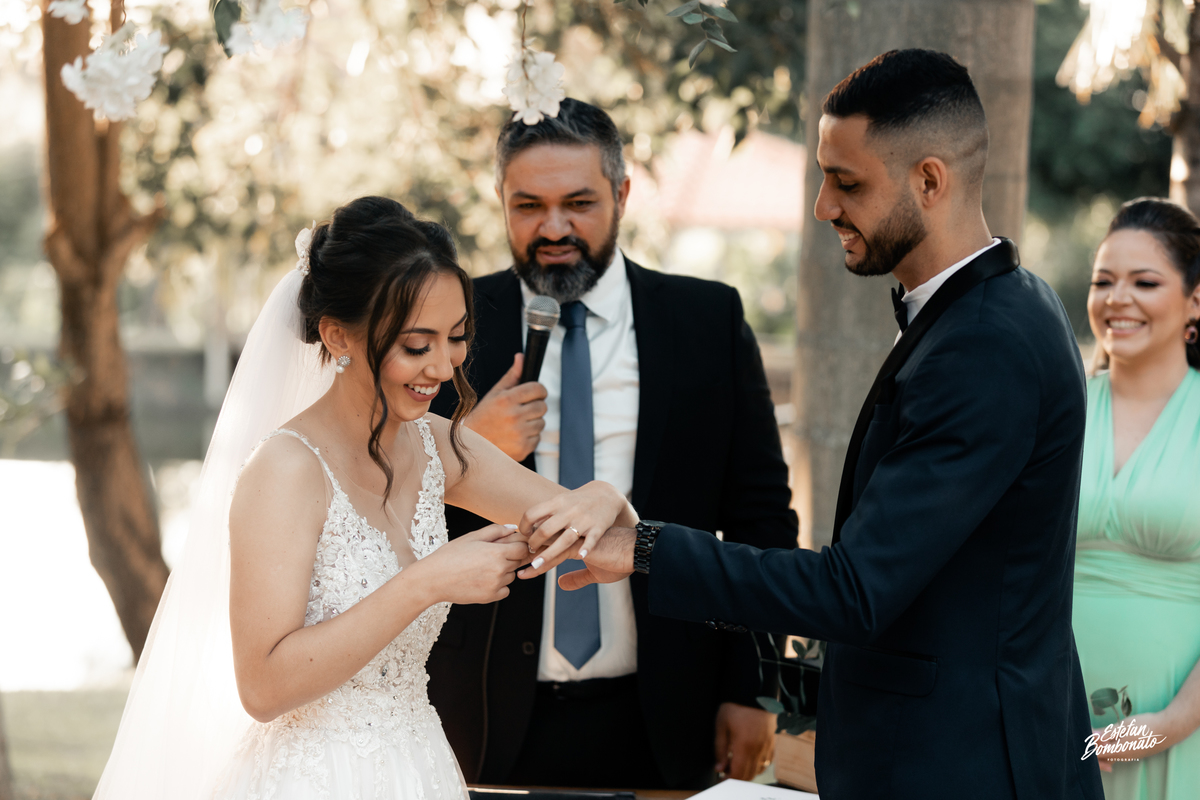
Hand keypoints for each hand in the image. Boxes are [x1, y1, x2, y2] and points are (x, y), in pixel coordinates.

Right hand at [420, 524, 530, 604]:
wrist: (434, 579)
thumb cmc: (450, 556)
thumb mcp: (472, 537)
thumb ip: (495, 531)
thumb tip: (512, 528)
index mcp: (496, 552)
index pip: (523, 548)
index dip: (518, 545)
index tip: (510, 545)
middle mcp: (499, 569)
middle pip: (518, 561)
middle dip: (509, 557)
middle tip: (490, 555)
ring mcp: (496, 585)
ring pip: (511, 576)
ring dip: (503, 571)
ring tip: (482, 568)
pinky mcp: (490, 597)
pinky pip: (505, 590)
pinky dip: (498, 586)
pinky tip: (483, 579)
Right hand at [463, 353, 547, 460]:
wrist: (472, 446)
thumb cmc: (484, 416)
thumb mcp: (495, 393)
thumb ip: (512, 375)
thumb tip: (522, 357)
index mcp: (507, 399)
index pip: (537, 389)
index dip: (539, 390)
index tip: (536, 393)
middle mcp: (514, 416)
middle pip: (542, 406)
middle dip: (535, 406)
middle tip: (523, 410)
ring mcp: (519, 434)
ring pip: (541, 423)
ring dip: (533, 422)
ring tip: (516, 424)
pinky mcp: (523, 448)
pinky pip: (537, 438)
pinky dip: (529, 437)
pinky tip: (515, 436)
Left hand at [518, 482, 636, 568]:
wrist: (607, 494)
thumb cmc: (579, 502)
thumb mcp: (561, 502)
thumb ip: (545, 515)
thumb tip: (527, 528)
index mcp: (557, 503)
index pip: (532, 514)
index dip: (524, 527)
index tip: (524, 536)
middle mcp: (569, 511)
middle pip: (545, 530)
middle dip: (533, 544)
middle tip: (529, 553)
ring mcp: (584, 519)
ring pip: (564, 539)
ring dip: (548, 554)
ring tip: (536, 565)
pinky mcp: (598, 527)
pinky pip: (591, 540)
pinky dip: (586, 548)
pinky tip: (580, 556)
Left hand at [518, 525, 635, 588]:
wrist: (632, 536)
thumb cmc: (610, 551)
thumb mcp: (589, 563)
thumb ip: (574, 575)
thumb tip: (560, 585)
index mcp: (566, 522)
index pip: (538, 528)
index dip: (526, 543)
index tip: (516, 559)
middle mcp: (571, 520)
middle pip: (544, 535)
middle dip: (529, 552)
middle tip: (515, 568)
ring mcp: (584, 527)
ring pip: (560, 541)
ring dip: (546, 556)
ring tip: (532, 568)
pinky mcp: (598, 534)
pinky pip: (586, 542)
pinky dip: (579, 551)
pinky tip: (569, 563)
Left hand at [714, 702, 775, 780]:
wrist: (755, 691)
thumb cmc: (736, 705)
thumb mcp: (721, 724)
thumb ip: (720, 748)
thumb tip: (719, 767)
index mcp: (744, 745)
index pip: (738, 774)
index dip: (728, 779)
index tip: (721, 776)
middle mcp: (759, 749)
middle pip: (749, 775)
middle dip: (736, 777)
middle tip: (726, 770)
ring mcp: (768, 746)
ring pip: (758, 770)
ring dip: (747, 772)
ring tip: (736, 763)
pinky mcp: (773, 742)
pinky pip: (767, 762)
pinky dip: (758, 765)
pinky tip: (749, 758)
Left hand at [1088, 710, 1175, 772]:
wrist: (1169, 729)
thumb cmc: (1145, 726)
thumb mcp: (1122, 726)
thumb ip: (1106, 733)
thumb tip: (1091, 736)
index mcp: (1119, 752)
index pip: (1097, 754)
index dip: (1088, 746)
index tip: (1082, 735)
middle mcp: (1125, 757)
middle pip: (1103, 756)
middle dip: (1093, 747)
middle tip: (1087, 734)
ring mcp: (1132, 755)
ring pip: (1111, 754)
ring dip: (1102, 747)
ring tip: (1095, 735)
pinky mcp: (1137, 752)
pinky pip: (1120, 752)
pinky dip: (1111, 746)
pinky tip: (1109, 738)